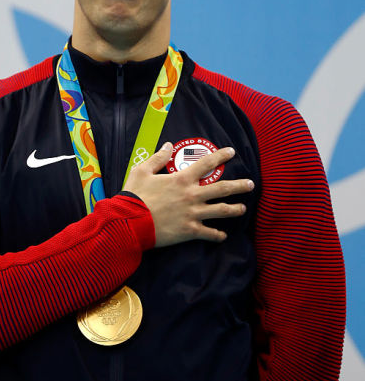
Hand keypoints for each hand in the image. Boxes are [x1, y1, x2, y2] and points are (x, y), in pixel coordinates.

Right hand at [124, 142, 253, 246]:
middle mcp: (192, 195)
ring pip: (221, 211)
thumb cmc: (135, 196)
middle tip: (251, 184)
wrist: (130, 222)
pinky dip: (217, 235)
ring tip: (243, 208)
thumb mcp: (142, 171)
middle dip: (239, 186)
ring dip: (235, 209)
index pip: (206, 163)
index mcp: (182, 179)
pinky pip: (209, 233)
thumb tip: (168, 145)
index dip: (221, 156)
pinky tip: (223, 235)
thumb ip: (157, 158)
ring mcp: (193, 214)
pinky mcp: (190, 231)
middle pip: (222, 188)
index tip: (232, 152)